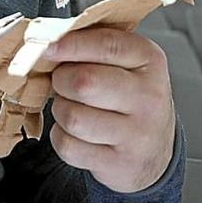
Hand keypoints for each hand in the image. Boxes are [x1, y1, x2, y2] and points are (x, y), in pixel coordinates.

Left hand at [45, 28, 174, 192]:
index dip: (70, 44)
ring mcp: (137, 134)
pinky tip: (76, 132)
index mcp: (149, 60)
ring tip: (71, 106)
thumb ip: (92, 44)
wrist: (153, 149)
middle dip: (61, 79)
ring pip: (73, 116)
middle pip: (84, 82)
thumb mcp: (125, 61)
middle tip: (62, 80)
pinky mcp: (120, 163)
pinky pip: (69, 146)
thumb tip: (48, 39)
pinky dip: (62, 137)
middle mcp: (148, 97)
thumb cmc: (130, 95)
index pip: (106, 45)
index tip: (48, 46)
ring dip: (60, 109)